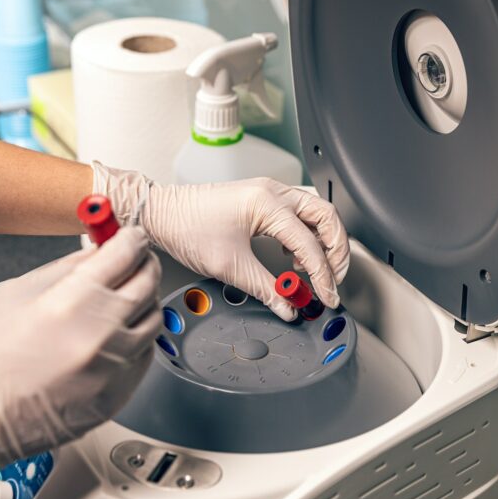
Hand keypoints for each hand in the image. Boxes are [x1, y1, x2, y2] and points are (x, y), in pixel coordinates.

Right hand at [0, 228, 160, 498]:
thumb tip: (100, 247)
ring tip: (119, 303)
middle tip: (135, 262)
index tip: (133, 237)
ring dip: (143, 303)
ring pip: (153, 319)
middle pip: (148, 283)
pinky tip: (113, 338)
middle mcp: (100, 333)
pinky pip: (145, 354)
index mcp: (71, 301)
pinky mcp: (121, 393)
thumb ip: (67, 267)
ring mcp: (114, 366)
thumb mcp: (19, 292)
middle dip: (144, 265)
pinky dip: (136, 339)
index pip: (125, 253)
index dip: (132, 239)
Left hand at [92, 164, 350, 321]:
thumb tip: (288, 306)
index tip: (325, 296)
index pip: (310, 244)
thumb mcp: (228, 265)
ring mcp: (269, 192)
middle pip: (327, 217)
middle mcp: (273, 192)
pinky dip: (307, 235)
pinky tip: (295, 256)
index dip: (322, 275)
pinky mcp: (262, 199)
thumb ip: (265, 288)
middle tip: (333, 280)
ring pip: (316, 212)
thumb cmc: (186, 227)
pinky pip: (300, 213)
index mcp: (267, 204)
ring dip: (324, 241)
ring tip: (316, 269)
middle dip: (336, 251)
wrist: (161, 213)